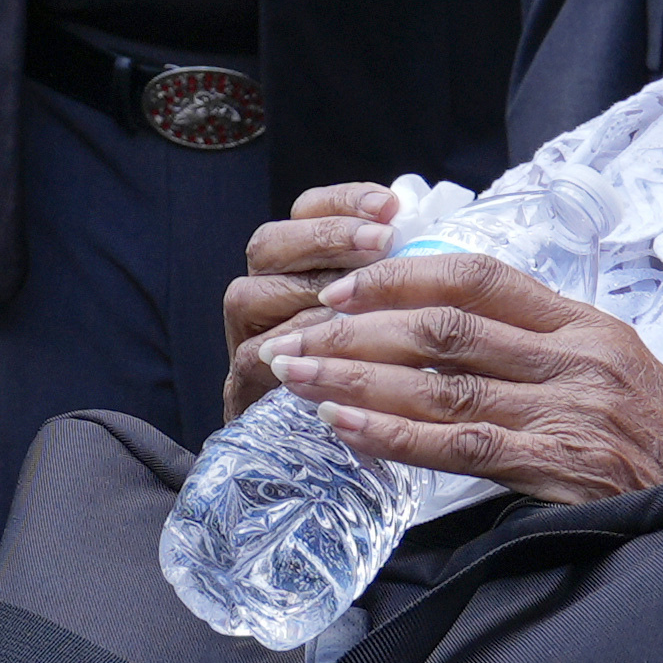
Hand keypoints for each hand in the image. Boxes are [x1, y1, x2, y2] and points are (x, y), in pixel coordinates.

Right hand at [225, 180, 403, 417]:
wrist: (325, 460)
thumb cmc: (377, 379)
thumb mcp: (391, 318)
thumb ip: (395, 274)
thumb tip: (421, 226)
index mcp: (297, 266)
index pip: (305, 211)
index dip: (343, 202)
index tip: (388, 206)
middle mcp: (263, 294)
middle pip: (269, 245)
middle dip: (327, 238)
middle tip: (382, 241)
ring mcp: (246, 339)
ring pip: (250, 294)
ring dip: (310, 291)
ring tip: (363, 296)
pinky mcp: (241, 388)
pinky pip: (254, 358)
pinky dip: (295, 349)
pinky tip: (339, 348)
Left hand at [259, 250, 662, 506]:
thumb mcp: (623, 378)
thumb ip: (551, 353)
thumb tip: (461, 340)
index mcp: (589, 324)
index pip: (480, 274)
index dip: (402, 275)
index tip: (345, 285)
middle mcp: (578, 357)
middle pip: (445, 326)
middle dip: (358, 327)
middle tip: (297, 333)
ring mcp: (571, 411)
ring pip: (443, 382)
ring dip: (358, 377)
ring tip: (297, 377)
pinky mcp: (563, 469)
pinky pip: (461, 447)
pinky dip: (395, 435)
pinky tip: (347, 429)